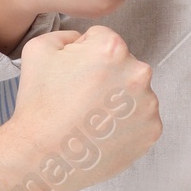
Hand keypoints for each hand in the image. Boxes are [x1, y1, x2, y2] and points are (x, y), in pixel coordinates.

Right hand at [0, 26, 160, 190]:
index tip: (72, 77)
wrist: (41, 157)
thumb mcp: (38, 49)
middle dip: (105, 77)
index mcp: (112, 48)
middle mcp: (138, 73)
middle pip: (122, 65)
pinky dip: (125, 124)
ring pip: (134, 93)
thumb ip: (68, 33)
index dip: (83, 56)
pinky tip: (102, 132)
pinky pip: (141, 119)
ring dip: (118, 101)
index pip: (102, 40)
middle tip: (79, 99)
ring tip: (90, 118)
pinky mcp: (152, 132)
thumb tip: (84, 40)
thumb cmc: (38, 105)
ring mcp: (149, 105)